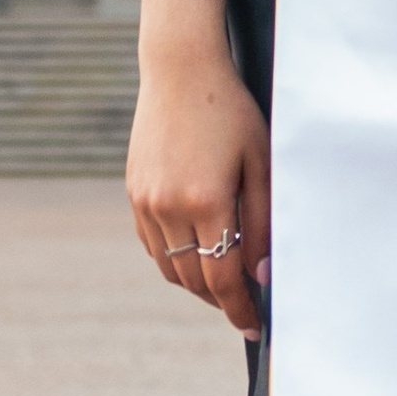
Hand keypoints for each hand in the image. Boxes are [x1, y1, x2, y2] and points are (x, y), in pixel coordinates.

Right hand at [127, 40, 271, 338]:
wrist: (181, 69)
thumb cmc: (231, 112)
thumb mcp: (260, 163)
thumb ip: (262, 223)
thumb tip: (262, 276)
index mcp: (206, 201)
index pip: (223, 280)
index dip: (240, 309)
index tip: (255, 326)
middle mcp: (169, 207)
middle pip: (194, 281)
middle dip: (222, 300)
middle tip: (245, 305)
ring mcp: (146, 201)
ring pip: (170, 268)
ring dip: (196, 283)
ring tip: (224, 281)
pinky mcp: (134, 193)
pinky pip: (152, 245)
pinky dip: (174, 259)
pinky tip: (196, 252)